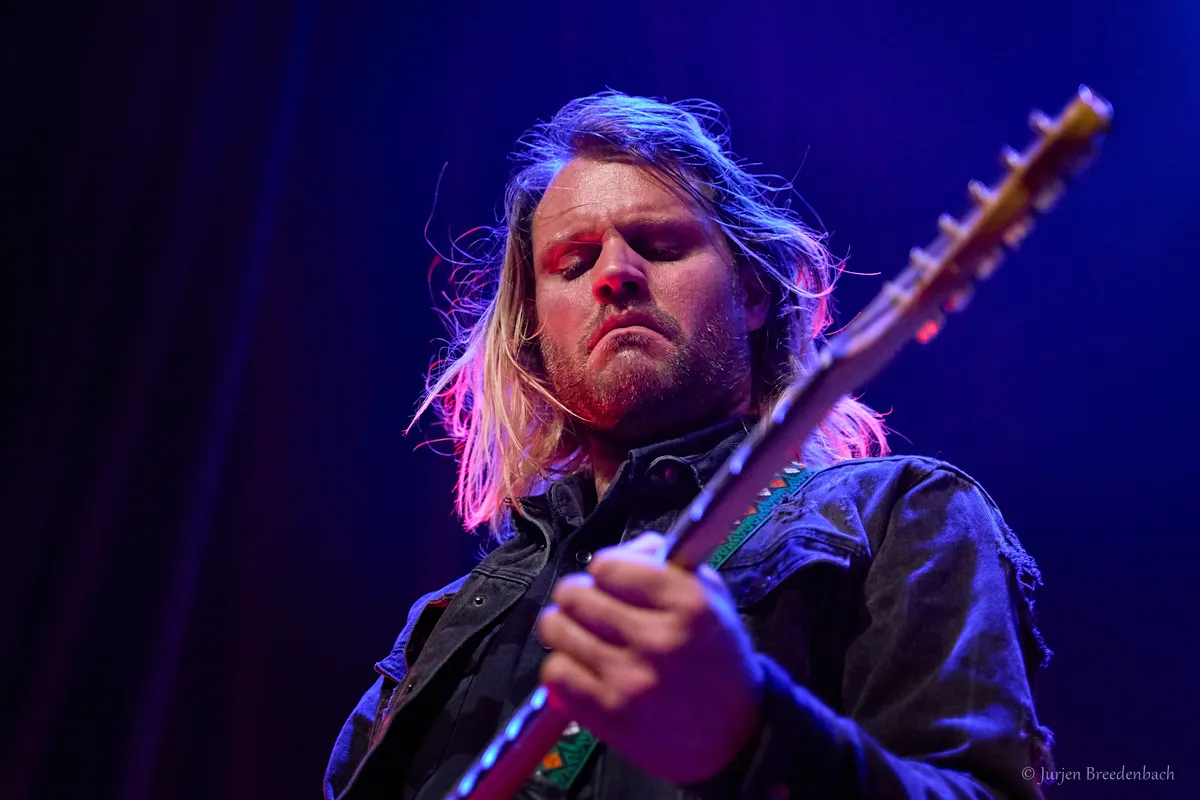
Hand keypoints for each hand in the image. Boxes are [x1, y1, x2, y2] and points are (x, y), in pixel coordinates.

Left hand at [536, 532, 763, 784]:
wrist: (735, 738)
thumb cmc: (717, 661)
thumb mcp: (710, 599)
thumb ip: (666, 563)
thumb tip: (625, 549)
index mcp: (687, 603)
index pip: (608, 565)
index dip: (606, 570)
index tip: (612, 583)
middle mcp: (657, 639)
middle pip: (574, 595)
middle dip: (578, 596)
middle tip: (591, 609)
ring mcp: (630, 680)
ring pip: (557, 630)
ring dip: (566, 630)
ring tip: (585, 638)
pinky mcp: (609, 716)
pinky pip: (555, 673)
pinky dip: (564, 668)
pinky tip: (585, 669)